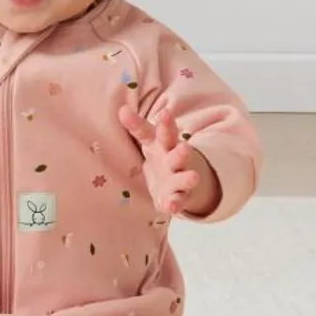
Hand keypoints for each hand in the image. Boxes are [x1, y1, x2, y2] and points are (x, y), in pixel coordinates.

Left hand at [118, 101, 203, 215]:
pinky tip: (171, 206)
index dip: (166, 124)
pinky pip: (178, 201)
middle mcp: (176, 161)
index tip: (165, 114)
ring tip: (193, 178)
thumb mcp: (150, 139)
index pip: (167, 132)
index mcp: (168, 144)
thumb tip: (122, 109)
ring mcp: (179, 179)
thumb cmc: (161, 154)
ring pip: (185, 179)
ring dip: (188, 179)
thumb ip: (137, 126)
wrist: (177, 180)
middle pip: (180, 155)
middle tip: (185, 148)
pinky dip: (176, 203)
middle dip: (182, 152)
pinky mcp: (178, 197)